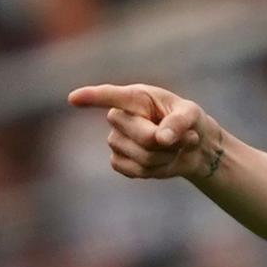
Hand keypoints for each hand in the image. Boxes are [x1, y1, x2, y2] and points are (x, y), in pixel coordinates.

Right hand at [68, 83, 222, 179]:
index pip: (110, 96)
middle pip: (144, 135)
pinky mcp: (118, 161)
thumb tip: (161, 138)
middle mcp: (120, 117)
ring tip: (174, 147)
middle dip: (170, 142)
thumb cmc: (189, 121)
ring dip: (167, 155)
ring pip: (144, 156)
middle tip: (185, 136)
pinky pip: (136, 170)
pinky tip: (162, 160)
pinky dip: (157, 169)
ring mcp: (115, 140)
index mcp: (136, 97)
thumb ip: (179, 122)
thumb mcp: (191, 114)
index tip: (74, 98)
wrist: (192, 147)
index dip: (92, 97)